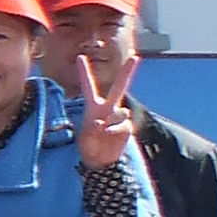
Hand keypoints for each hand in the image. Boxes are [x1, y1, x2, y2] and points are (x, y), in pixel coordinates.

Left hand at [73, 46, 138, 170]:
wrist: (101, 160)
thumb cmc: (88, 146)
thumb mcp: (84, 138)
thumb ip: (91, 129)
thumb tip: (100, 123)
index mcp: (92, 106)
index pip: (88, 86)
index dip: (85, 72)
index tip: (80, 56)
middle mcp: (108, 108)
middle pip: (119, 87)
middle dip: (128, 72)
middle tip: (136, 56)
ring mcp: (119, 116)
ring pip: (120, 111)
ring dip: (111, 120)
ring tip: (103, 130)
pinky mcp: (127, 127)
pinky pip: (124, 124)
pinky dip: (116, 129)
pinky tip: (109, 134)